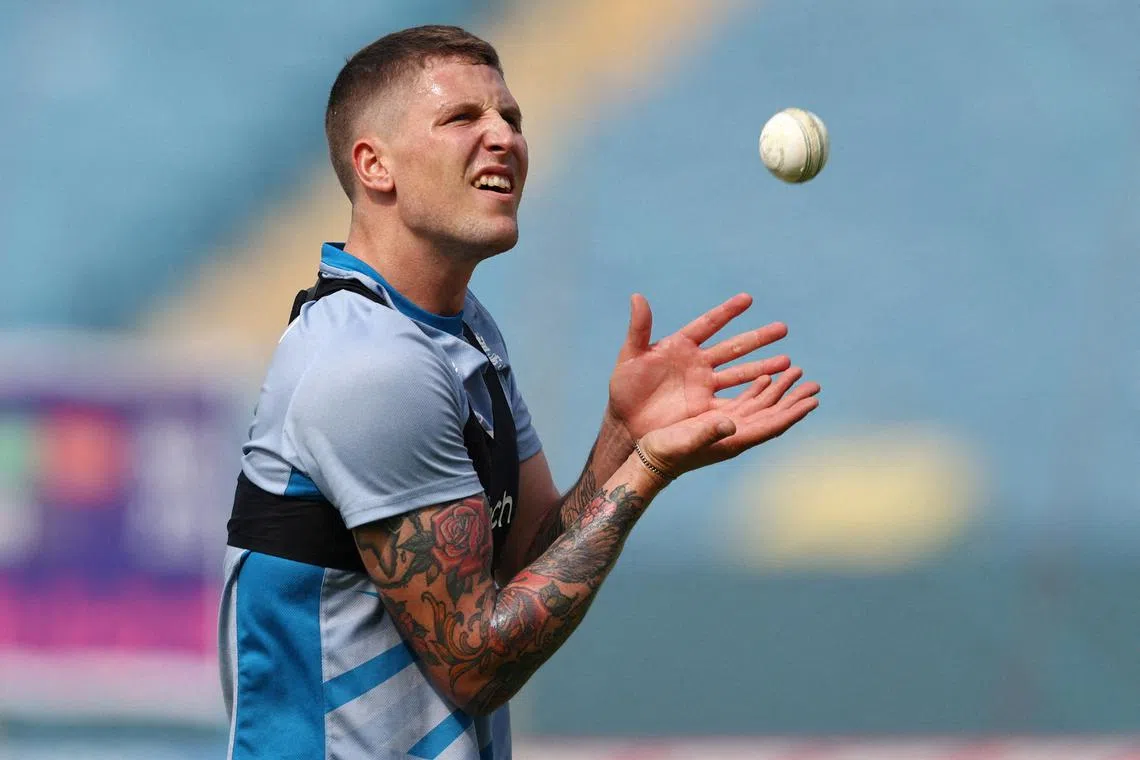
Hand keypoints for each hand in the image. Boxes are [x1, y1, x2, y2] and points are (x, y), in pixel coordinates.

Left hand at [607, 293, 793, 439]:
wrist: (627, 422)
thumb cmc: (625, 388)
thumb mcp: (630, 357)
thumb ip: (638, 329)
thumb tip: (637, 296)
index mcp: (680, 346)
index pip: (708, 324)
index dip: (727, 312)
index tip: (748, 299)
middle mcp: (698, 364)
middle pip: (733, 347)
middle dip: (758, 338)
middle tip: (783, 328)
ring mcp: (704, 385)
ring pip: (740, 373)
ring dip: (763, 367)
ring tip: (788, 362)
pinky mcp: (706, 407)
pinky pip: (734, 399)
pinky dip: (753, 395)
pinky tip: (773, 388)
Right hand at [637, 366, 819, 478]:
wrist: (651, 459)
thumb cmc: (666, 452)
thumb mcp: (685, 440)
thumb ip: (708, 431)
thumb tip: (732, 422)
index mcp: (734, 439)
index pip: (771, 426)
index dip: (792, 413)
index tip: (813, 401)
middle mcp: (736, 433)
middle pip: (773, 415)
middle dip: (794, 399)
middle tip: (815, 385)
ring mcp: (728, 426)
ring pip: (762, 406)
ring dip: (780, 391)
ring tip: (797, 374)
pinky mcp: (717, 419)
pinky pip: (745, 402)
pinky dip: (757, 389)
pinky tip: (766, 378)